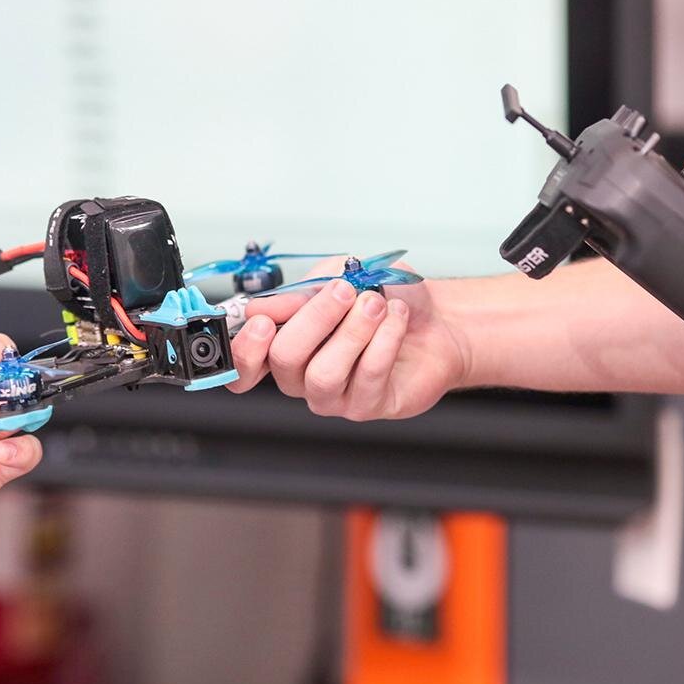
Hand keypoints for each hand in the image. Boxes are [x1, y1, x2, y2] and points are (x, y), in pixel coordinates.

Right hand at [227, 257, 469, 419]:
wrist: (437, 319)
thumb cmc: (384, 299)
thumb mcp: (337, 277)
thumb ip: (298, 294)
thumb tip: (261, 307)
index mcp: (285, 346)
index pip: (245, 366)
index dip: (245, 349)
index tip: (263, 321)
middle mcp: (303, 377)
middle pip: (284, 360)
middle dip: (315, 318)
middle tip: (345, 291)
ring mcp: (334, 396)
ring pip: (324, 373)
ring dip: (353, 330)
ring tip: (376, 304)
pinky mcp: (367, 406)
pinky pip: (367, 375)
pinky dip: (384, 339)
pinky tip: (396, 319)